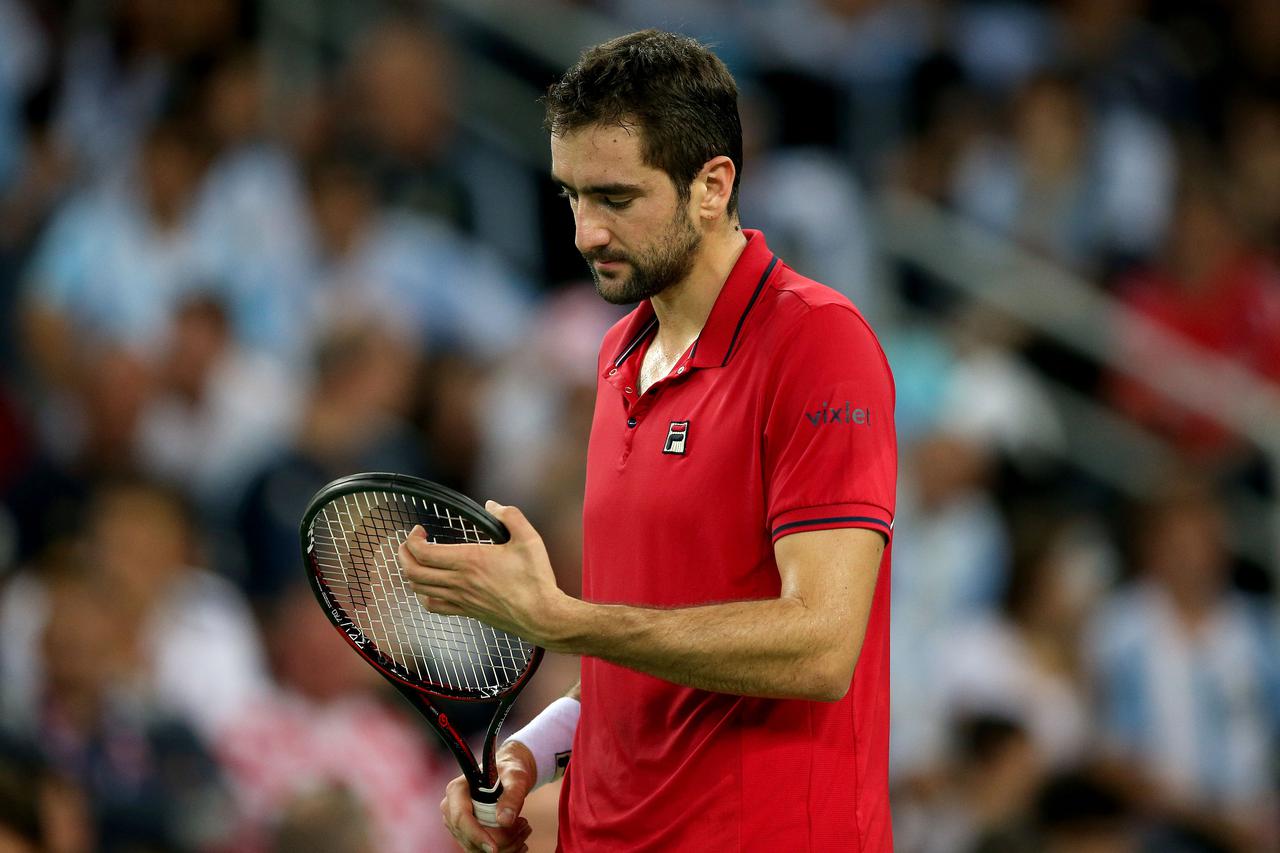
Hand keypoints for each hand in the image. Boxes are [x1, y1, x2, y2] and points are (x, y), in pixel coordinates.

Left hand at [398, 502, 568, 644]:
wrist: (541, 615)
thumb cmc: (535, 579)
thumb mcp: (529, 539)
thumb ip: (510, 516)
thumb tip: (492, 505)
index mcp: (470, 561)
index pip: (423, 552)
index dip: (412, 539)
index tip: (419, 530)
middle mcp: (460, 581)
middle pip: (413, 571)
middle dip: (404, 554)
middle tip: (410, 543)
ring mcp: (461, 599)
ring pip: (419, 588)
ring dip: (411, 572)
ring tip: (418, 560)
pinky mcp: (466, 611)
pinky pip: (433, 606)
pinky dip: (423, 594)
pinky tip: (431, 585)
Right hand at [441, 742, 536, 852]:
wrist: (509, 776)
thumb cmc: (510, 771)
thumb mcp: (516, 778)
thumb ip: (512, 796)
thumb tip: (505, 820)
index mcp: (457, 790)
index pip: (460, 818)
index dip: (476, 835)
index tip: (494, 848)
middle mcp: (452, 809)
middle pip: (470, 838)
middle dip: (499, 840)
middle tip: (525, 825)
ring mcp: (458, 824)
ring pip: (477, 849)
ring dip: (505, 845)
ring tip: (524, 828)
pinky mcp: (467, 834)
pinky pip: (481, 851)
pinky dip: (504, 848)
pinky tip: (519, 839)